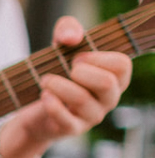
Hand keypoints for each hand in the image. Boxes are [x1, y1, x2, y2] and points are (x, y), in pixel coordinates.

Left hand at [0, 16, 132, 157]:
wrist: (35, 106)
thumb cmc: (57, 72)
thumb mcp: (61, 46)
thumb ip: (68, 29)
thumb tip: (71, 37)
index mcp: (115, 77)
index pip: (122, 65)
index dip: (98, 57)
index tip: (77, 56)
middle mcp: (109, 97)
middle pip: (106, 83)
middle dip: (79, 72)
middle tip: (64, 69)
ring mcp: (93, 115)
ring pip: (81, 99)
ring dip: (58, 85)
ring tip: (44, 80)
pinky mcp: (73, 128)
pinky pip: (66, 119)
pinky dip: (52, 104)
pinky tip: (44, 95)